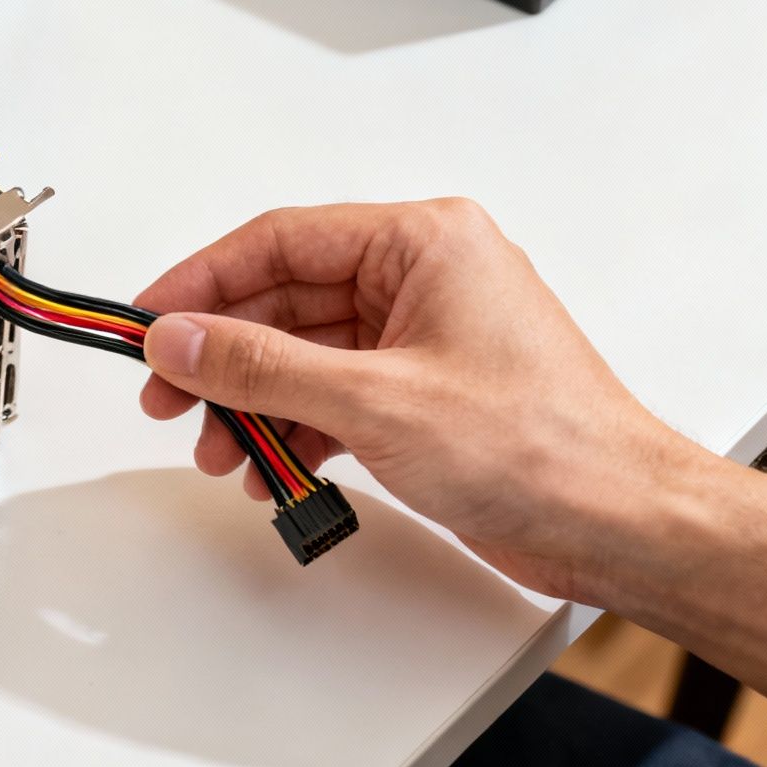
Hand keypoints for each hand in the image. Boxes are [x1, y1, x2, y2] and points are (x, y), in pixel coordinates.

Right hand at [133, 198, 699, 600]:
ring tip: (222, 453)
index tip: (146, 323)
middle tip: (167, 401)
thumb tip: (177, 339)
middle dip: (220, 357)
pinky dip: (292, 430)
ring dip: (252, 404)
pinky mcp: (422, 393)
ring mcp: (422, 338)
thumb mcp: (372, 401)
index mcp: (424, 242)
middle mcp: (422, 278)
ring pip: (300, 354)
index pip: (278, 241)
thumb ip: (259, 365)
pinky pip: (330, 394)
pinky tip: (271, 469)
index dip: (201, 282)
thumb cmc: (541, 447)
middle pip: (283, 300)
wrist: (620, 525)